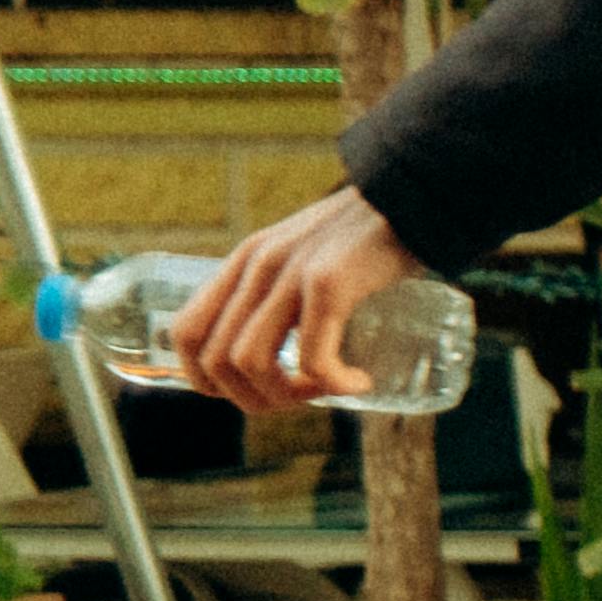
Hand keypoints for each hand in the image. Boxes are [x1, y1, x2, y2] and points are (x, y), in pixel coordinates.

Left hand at [173, 187, 422, 426]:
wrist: (414, 200)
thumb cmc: (368, 238)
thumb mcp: (306, 256)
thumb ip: (286, 288)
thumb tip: (282, 344)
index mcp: (244, 262)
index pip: (187, 332)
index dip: (204, 379)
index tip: (249, 392)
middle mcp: (257, 266)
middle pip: (218, 359)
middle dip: (253, 399)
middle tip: (298, 400)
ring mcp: (290, 274)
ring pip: (253, 362)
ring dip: (286, 396)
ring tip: (325, 393)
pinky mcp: (329, 284)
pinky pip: (312, 358)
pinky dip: (332, 385)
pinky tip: (359, 383)